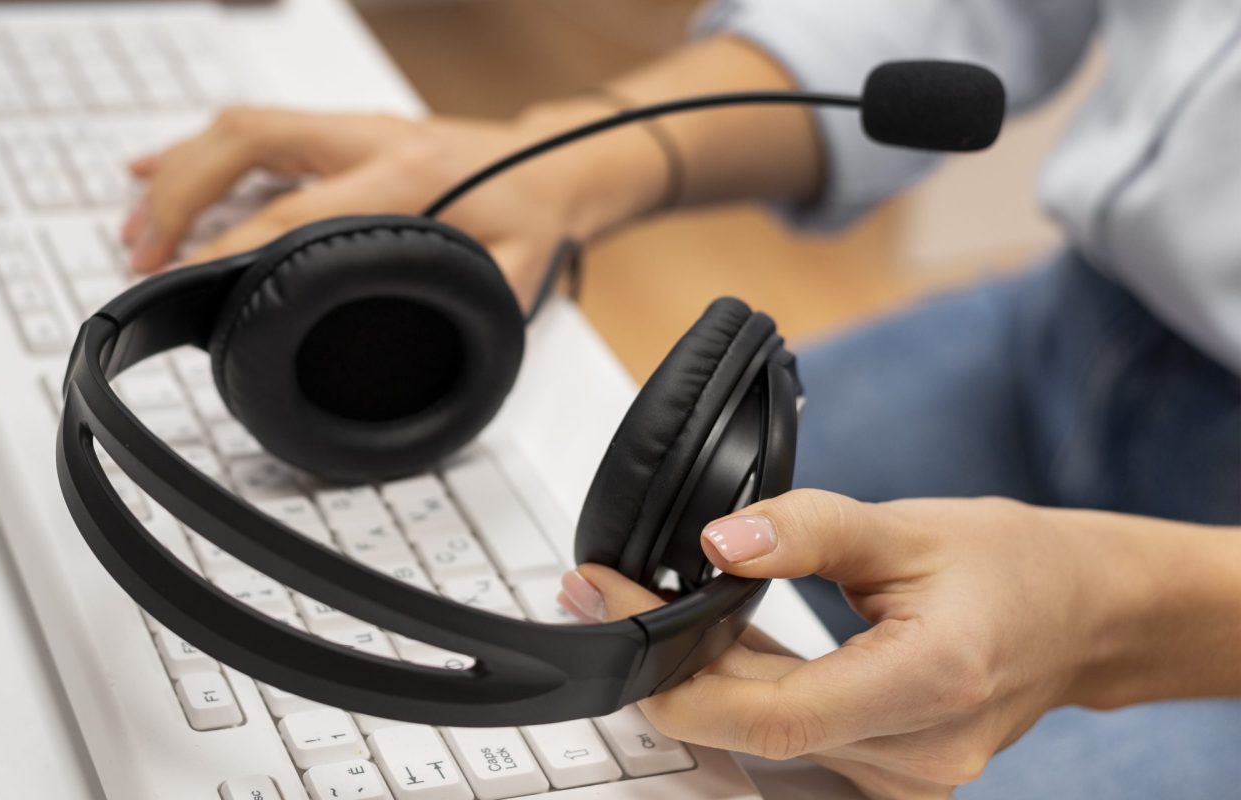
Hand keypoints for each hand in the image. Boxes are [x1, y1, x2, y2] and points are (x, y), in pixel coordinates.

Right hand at [119, 103, 664, 304]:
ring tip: (132, 229)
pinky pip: (251, 129)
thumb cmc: (533, 214)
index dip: (235, 243)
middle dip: (181, 196)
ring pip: (240, 128)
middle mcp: (368, 140)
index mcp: (406, 176)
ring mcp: (348, 130)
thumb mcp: (515, 274)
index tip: (191, 278)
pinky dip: (194, 152)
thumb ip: (467, 307)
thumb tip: (419, 355)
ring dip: (177, 173)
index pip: (299, 209)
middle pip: (247, 143)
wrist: (556, 162)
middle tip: (142, 254)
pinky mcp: (336, 132)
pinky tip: (149, 171)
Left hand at [557, 490, 1152, 798]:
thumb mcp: (908, 526)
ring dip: (698, 676)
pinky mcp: (888, 774)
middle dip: (665, 662)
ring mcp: (903, 777)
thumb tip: (719, 541)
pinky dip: (743, 691)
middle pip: (750, 727)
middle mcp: (915, 754)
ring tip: (647, 608)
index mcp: (927, 686)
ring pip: (762, 737)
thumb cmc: (1014, 567)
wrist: (1084, 615)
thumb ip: (808, 530)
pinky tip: (710, 642)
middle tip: (604, 591)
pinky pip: (790, 738)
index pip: (764, 714)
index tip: (609, 601)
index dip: (671, 670)